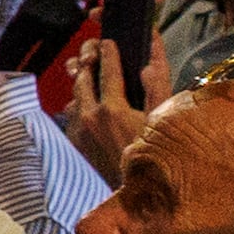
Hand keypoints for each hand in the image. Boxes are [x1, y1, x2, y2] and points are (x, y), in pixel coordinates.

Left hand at [70, 37, 149, 178]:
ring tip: (87, 68)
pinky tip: (87, 101)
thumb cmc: (157, 155)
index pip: (108, 71)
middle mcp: (89, 118)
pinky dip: (79, 104)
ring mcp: (78, 130)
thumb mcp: (162, 119)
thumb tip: (150, 59)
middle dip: (89, 61)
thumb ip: (158, 86)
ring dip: (81, 81)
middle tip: (93, 49)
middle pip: (83, 79)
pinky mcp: (74, 141)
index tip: (109, 41)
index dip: (109, 53)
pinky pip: (72, 115)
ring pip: (74, 96)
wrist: (139, 192)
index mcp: (112, 109)